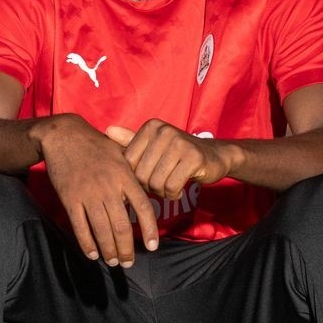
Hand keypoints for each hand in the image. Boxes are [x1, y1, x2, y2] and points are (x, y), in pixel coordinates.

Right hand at [34, 115, 159, 266]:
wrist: (64, 136)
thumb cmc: (96, 145)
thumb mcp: (120, 154)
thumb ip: (133, 175)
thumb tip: (144, 198)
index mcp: (124, 176)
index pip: (143, 208)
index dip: (150, 229)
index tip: (153, 246)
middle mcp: (108, 187)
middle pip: (121, 226)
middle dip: (126, 248)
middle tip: (128, 262)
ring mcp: (88, 194)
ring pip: (102, 230)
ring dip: (108, 250)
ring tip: (113, 261)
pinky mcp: (70, 198)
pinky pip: (79, 226)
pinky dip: (87, 243)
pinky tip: (93, 254)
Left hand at [107, 121, 234, 199]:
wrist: (215, 155)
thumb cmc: (179, 154)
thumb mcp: (154, 146)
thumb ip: (131, 141)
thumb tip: (108, 131)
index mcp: (151, 127)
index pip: (128, 163)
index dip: (136, 177)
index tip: (149, 176)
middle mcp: (164, 131)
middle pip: (141, 174)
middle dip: (150, 187)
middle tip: (162, 184)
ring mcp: (180, 143)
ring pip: (156, 183)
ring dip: (162, 192)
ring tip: (171, 186)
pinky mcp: (194, 158)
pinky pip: (172, 187)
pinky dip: (174, 194)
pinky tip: (180, 189)